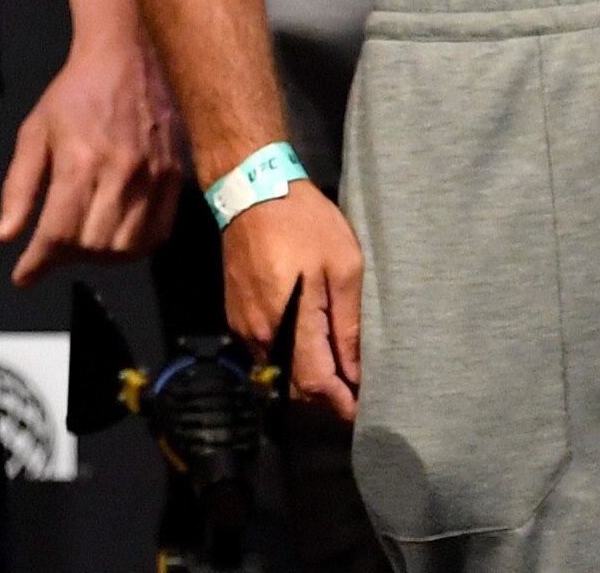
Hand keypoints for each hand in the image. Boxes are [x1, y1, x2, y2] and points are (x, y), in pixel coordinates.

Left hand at [0, 40, 186, 285]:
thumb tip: (6, 236)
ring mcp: (153, 179)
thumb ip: (20, 186)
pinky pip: (158, 235)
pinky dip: (134, 248)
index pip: (58, 234)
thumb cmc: (73, 94)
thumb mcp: (34, 132)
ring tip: (83, 242)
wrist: (126, 57)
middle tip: (53, 246)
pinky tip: (115, 236)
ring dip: (99, 257)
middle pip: (92, 247)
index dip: (37, 263)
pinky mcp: (175, 178)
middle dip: (66, 257)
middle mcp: (121, 175)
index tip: (23, 276)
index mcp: (80, 162)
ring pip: (126, 248)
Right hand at [221, 182, 362, 422]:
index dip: (340, 404)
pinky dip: (290, 356)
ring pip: (278, 369)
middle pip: (293, 385)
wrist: (251, 190)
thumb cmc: (304, 223)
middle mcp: (259, 333)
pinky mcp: (236, 314)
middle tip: (356, 387)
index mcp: (289, 322)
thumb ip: (347, 325)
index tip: (363, 410)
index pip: (315, 384)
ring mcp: (243, 325)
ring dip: (307, 376)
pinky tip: (311, 341)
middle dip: (326, 395)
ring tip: (338, 365)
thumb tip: (355, 373)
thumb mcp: (343, 267)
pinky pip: (266, 350)